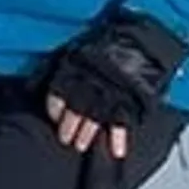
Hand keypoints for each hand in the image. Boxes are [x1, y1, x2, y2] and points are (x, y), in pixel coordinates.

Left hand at [42, 11, 183, 158]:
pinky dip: (119, 137)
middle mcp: (92, 79)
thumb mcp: (83, 48)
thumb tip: (39, 83)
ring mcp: (112, 90)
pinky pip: (123, 122)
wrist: (148, 38)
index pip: (59, 91)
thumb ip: (65, 65)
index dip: (55, 108)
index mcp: (78, 65)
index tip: (54, 117)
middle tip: (66, 139)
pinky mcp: (133, 98)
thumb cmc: (114, 42)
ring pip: (94, 118)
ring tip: (81, 145)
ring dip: (87, 133)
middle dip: (69, 126)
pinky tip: (116, 150)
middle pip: (75, 108)